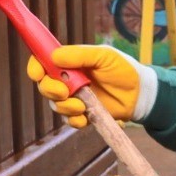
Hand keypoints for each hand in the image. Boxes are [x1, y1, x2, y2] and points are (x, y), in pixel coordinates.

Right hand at [26, 44, 157, 128]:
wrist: (140, 94)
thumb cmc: (123, 69)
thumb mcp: (103, 56)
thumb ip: (79, 55)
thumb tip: (54, 56)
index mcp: (70, 62)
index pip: (43, 62)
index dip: (35, 67)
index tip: (37, 74)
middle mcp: (68, 80)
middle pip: (45, 85)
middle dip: (50, 90)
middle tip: (65, 92)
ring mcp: (74, 98)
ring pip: (55, 104)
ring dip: (65, 106)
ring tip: (82, 106)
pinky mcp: (82, 114)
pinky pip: (69, 120)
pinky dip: (75, 120)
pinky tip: (86, 116)